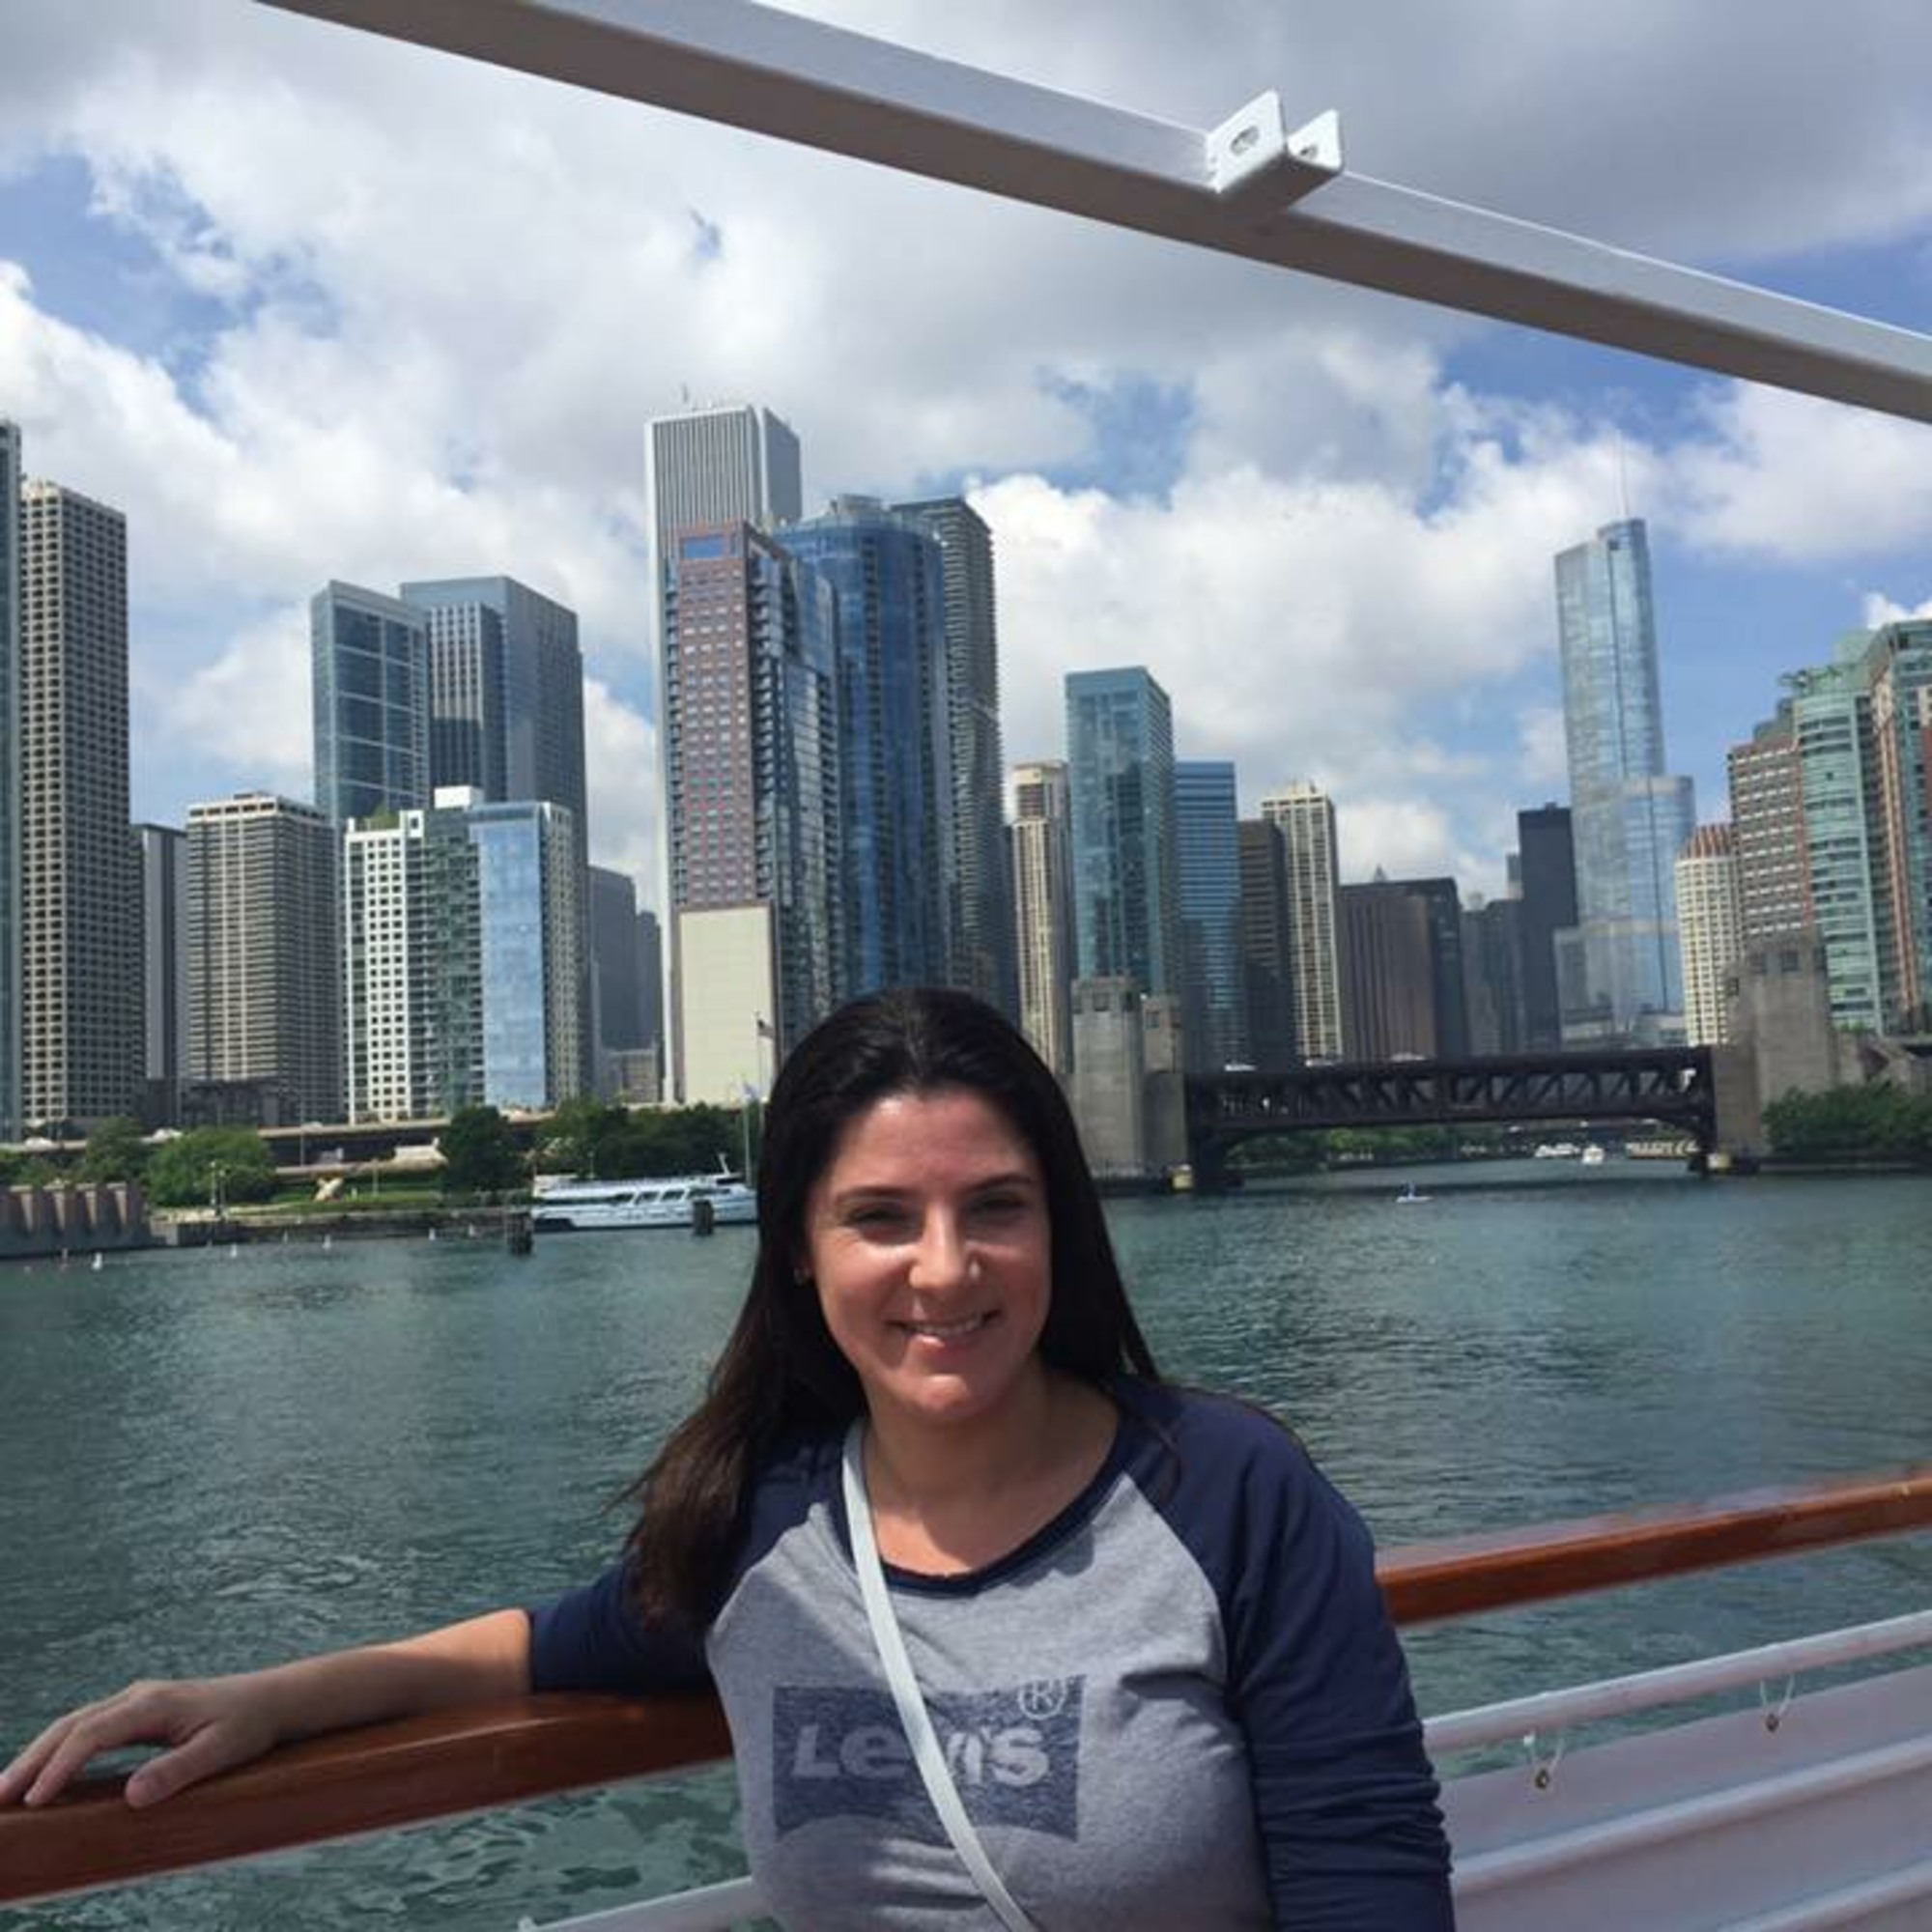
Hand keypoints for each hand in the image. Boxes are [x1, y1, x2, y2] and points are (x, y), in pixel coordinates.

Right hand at [0, 1676, 281, 1808]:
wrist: (269, 1700)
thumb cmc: (247, 1726)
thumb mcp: (221, 1750)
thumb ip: (178, 1770)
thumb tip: (131, 1795)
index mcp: (152, 1704)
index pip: (92, 1734)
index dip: (61, 1766)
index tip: (35, 1799)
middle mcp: (136, 1697)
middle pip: (72, 1726)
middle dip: (32, 1760)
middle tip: (0, 1796)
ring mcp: (133, 1702)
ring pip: (73, 1725)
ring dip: (38, 1754)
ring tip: (6, 1789)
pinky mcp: (135, 1713)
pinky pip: (86, 1730)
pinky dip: (58, 1750)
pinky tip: (42, 1775)